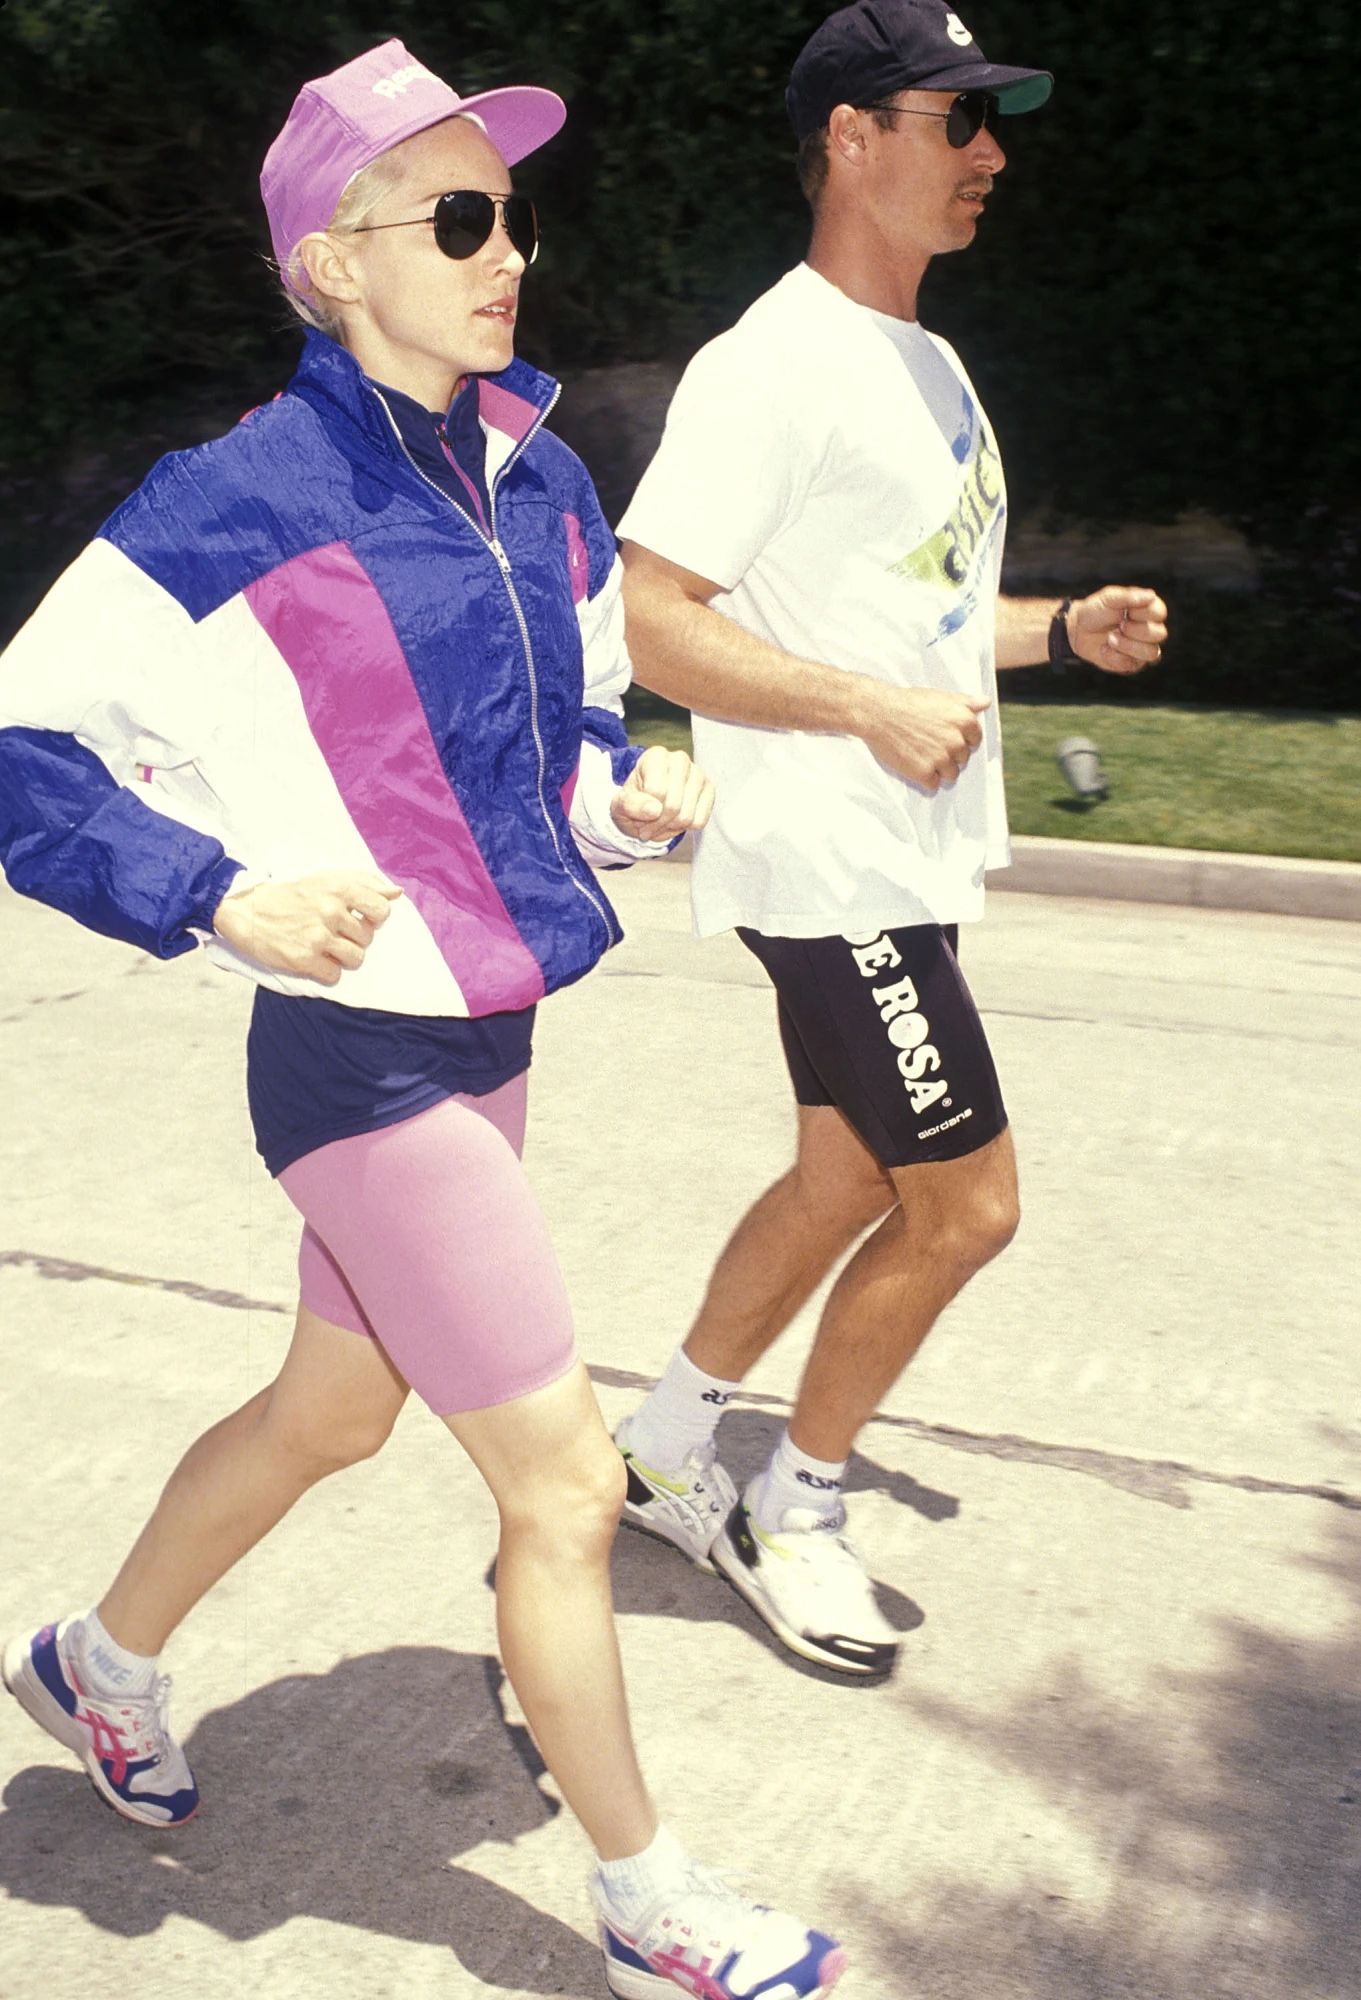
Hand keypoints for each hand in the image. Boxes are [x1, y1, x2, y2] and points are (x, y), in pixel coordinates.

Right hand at [212, 871, 401, 985]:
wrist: (248, 911)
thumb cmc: (292, 895)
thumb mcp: (326, 879)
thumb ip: (364, 883)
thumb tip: (397, 893)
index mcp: (339, 889)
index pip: (382, 910)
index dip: (374, 918)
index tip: (359, 918)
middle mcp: (331, 911)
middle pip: (368, 938)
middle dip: (354, 938)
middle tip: (333, 932)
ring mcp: (318, 936)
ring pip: (356, 958)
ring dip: (343, 957)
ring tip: (325, 947)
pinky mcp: (304, 959)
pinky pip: (335, 975)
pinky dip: (326, 971)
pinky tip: (314, 959)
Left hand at [610, 744, 715, 842]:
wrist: (647, 806)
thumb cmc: (634, 801)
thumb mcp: (620, 805)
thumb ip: (631, 805)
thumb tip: (654, 810)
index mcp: (655, 756)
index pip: (656, 792)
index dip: (646, 811)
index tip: (639, 814)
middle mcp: (680, 760)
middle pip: (673, 806)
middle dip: (658, 824)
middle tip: (647, 827)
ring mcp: (698, 774)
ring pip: (687, 816)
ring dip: (670, 828)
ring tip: (660, 824)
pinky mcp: (709, 789)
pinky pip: (699, 821)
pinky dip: (685, 828)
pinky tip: (675, 822)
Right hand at [854, 685, 990, 791]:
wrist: (878, 713)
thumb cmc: (908, 702)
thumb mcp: (940, 696)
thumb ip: (966, 702)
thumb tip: (986, 703)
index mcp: (965, 721)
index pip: (975, 741)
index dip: (960, 740)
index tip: (944, 736)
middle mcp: (957, 742)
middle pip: (962, 759)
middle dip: (949, 754)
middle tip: (929, 744)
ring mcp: (941, 759)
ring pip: (950, 775)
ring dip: (939, 769)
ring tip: (922, 755)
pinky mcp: (924, 773)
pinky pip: (933, 785)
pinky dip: (924, 778)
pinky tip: (914, 764)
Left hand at [1068, 586, 1167, 675]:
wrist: (1078, 630)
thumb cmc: (1096, 610)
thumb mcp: (1108, 598)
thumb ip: (1128, 596)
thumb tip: (1151, 595)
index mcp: (1148, 610)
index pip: (1160, 613)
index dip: (1143, 613)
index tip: (1127, 610)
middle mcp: (1150, 630)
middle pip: (1160, 634)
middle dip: (1135, 630)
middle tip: (1119, 625)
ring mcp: (1143, 648)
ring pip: (1152, 653)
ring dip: (1127, 645)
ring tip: (1110, 638)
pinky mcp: (1131, 664)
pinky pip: (1131, 665)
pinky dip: (1114, 656)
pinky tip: (1104, 648)